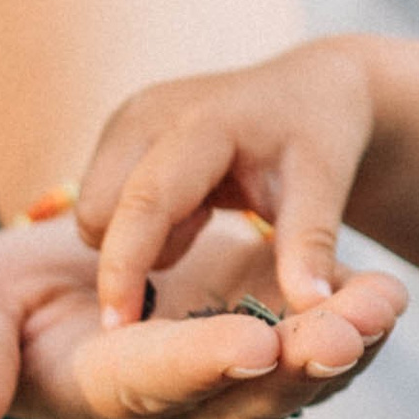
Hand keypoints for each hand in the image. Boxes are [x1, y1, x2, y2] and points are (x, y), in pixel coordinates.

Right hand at [0, 206, 405, 418]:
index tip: (251, 346)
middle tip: (344, 333)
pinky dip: (360, 319)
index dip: (199, 365)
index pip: (150, 383)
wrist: (65, 266)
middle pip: (243, 394)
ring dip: (345, 343)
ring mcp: (233, 377)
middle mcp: (175, 405)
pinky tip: (389, 294)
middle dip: (298, 365)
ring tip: (383, 305)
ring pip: (298, 377)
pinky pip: (325, 343)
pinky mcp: (274, 337)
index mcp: (97, 393)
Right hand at [77, 40, 380, 327]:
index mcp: (203, 122)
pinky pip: (103, 199)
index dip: (124, 267)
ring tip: (204, 214)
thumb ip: (311, 243)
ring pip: (95, 209)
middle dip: (133, 252)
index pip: (145, 203)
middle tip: (203, 232)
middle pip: (100, 211)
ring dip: (139, 236)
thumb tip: (312, 304)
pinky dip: (140, 222)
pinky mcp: (120, 130)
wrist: (309, 87)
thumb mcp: (324, 185)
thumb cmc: (319, 134)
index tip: (118, 332)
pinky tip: (192, 204)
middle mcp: (150, 112)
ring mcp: (129, 117)